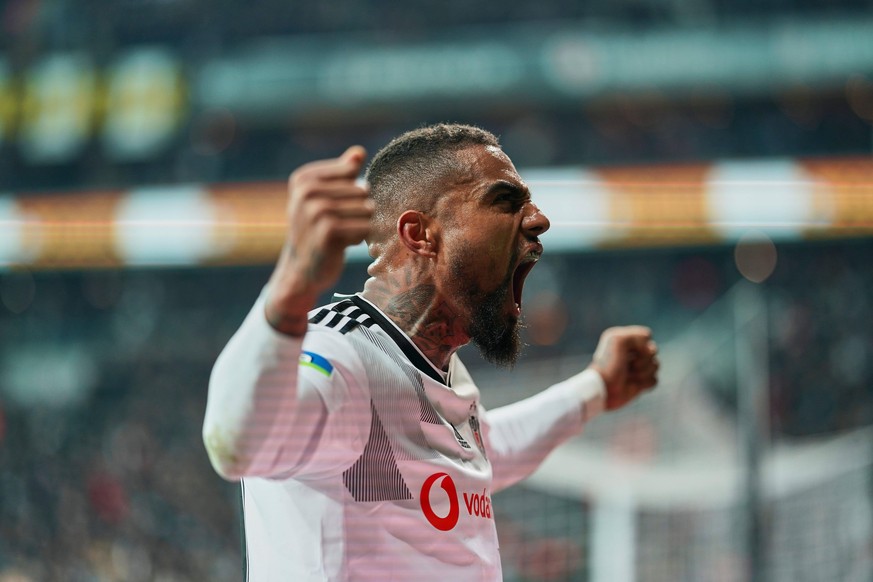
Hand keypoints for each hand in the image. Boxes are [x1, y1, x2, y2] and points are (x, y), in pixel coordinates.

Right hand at [265, 146, 372, 333]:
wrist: (301, 271)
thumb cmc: (317, 232)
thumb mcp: (324, 200)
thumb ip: (342, 174)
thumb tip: (359, 151)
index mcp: (303, 178)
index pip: (351, 172)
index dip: (353, 193)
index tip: (337, 209)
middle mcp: (306, 191)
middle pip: (361, 191)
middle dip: (360, 211)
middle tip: (341, 227)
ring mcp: (315, 211)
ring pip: (365, 208)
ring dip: (361, 224)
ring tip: (344, 235)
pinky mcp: (327, 231)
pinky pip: (363, 227)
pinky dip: (361, 237)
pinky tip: (346, 244)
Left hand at [588, 326, 658, 410]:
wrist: (604, 389)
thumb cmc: (609, 364)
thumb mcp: (619, 340)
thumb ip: (638, 335)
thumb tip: (650, 350)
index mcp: (625, 340)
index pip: (647, 336)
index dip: (642, 344)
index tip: (628, 350)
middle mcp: (632, 352)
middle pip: (653, 350)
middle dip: (643, 359)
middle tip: (627, 365)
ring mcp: (637, 368)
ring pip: (656, 365)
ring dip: (643, 372)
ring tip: (628, 376)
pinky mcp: (641, 383)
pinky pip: (654, 380)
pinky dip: (645, 383)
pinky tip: (633, 385)